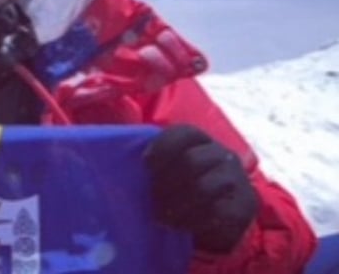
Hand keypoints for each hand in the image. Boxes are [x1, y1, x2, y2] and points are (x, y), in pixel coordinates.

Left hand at [144, 124, 258, 253]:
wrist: (222, 214)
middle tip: (151, 198)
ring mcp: (236, 179)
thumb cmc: (183, 186)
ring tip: (160, 217)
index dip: (162, 147)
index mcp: (200, 139)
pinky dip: (192, 222)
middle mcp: (222, 154)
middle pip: (191, 161)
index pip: (184, 134)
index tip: (145, 164)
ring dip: (176, 205)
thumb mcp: (169, 166)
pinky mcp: (244, 206)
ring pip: (204, 188)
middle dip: (165, 182)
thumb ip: (150, 159)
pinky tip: (179, 227)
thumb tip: (117, 156)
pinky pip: (217, 213)